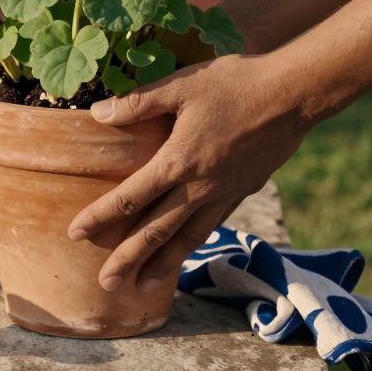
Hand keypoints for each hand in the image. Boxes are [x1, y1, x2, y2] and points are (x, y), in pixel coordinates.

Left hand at [66, 53, 316, 292]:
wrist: (295, 95)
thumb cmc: (236, 84)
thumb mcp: (181, 85)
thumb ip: (138, 103)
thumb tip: (97, 114)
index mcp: (178, 161)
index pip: (131, 197)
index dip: (101, 216)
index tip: (75, 234)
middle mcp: (200, 187)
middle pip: (157, 230)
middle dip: (128, 259)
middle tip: (105, 285)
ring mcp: (224, 193)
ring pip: (188, 237)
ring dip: (163, 264)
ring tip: (143, 286)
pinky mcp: (243, 190)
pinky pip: (212, 226)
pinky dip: (193, 244)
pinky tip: (184, 251)